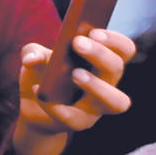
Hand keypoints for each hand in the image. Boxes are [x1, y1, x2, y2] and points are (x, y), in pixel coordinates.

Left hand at [14, 28, 134, 154]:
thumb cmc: (43, 73)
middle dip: (100, 54)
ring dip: (97, 86)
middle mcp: (106, 84)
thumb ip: (32, 51)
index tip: (93, 32)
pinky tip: (38, 90)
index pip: (124, 50)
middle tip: (77, 42)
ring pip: (117, 102)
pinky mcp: (79, 123)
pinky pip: (75, 119)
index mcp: (101, 62)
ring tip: (74, 74)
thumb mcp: (35, 57)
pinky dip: (55, 105)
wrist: (32, 105)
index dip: (114, 40)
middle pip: (118, 69)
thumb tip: (31, 58)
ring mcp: (96, 107)